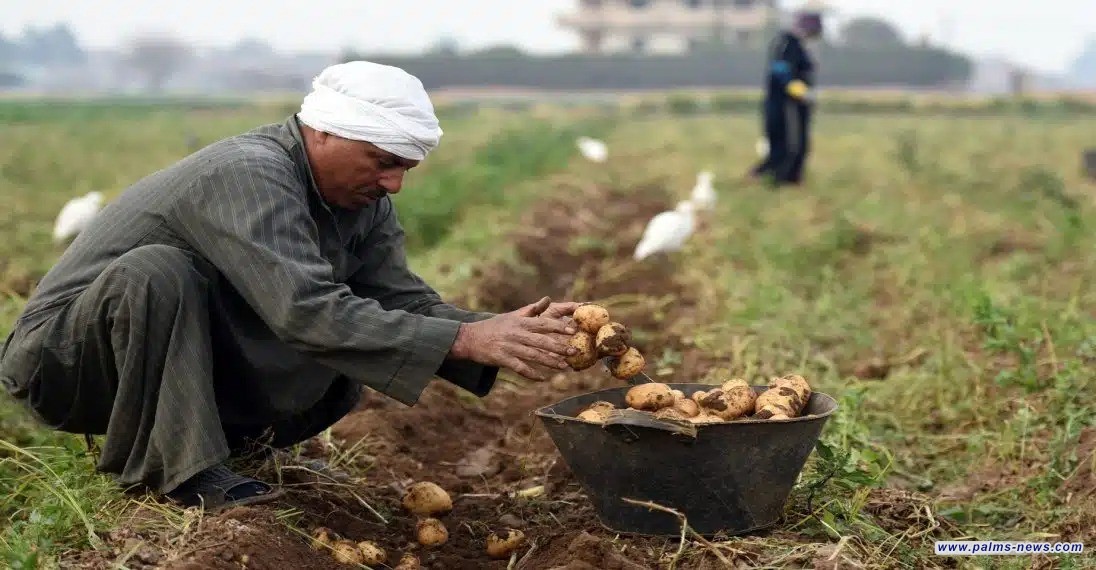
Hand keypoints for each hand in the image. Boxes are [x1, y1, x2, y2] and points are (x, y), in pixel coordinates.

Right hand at [450, 296, 579, 380]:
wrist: (470, 338)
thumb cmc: (494, 326)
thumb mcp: (512, 315)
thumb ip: (532, 309)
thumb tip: (548, 299)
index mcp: (521, 322)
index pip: (544, 323)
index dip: (559, 327)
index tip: (573, 330)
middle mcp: (517, 334)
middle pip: (542, 341)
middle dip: (560, 347)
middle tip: (575, 352)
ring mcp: (509, 347)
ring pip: (534, 356)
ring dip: (550, 362)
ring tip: (564, 367)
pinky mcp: (502, 359)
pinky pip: (520, 368)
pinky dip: (532, 374)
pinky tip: (542, 378)